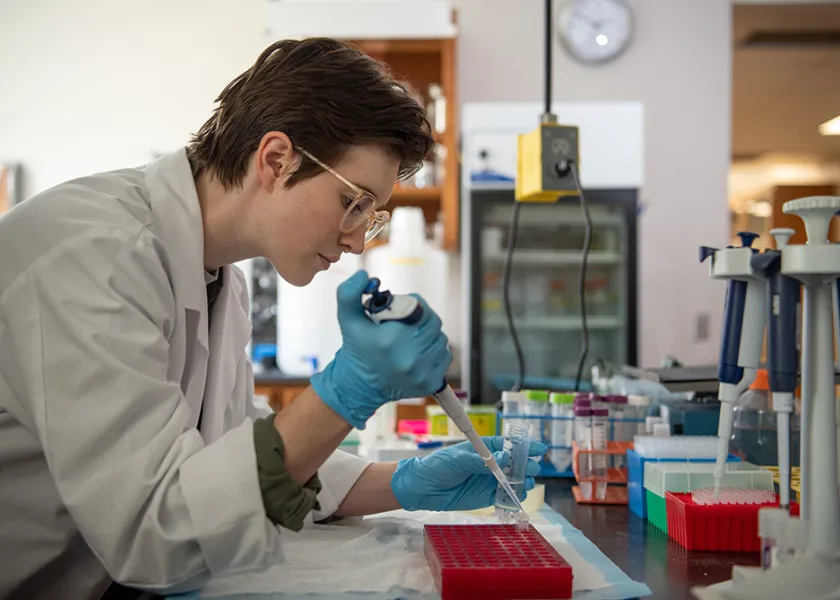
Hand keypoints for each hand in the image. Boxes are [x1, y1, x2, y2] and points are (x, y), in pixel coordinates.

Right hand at [310, 270, 451, 428]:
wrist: (359, 385)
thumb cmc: (356, 348)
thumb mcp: (348, 318)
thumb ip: (349, 292)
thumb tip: (364, 276)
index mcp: (391, 340)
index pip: (421, 308)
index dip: (414, 303)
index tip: (402, 308)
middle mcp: (409, 358)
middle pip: (433, 322)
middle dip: (423, 317)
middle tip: (408, 321)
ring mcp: (422, 372)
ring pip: (441, 338)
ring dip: (429, 334)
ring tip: (411, 337)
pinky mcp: (430, 382)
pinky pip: (445, 356)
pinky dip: (435, 351)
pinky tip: (418, 352)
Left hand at [390, 436, 546, 511]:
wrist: (424, 488)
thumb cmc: (438, 465)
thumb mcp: (459, 458)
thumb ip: (481, 460)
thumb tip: (504, 456)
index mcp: (485, 448)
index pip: (509, 445)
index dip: (525, 446)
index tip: (539, 448)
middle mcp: (491, 463)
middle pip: (515, 463)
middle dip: (526, 465)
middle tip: (531, 469)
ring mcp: (490, 480)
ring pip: (514, 480)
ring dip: (523, 481)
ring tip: (526, 483)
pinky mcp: (487, 497)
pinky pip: (505, 497)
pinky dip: (514, 497)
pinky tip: (519, 496)